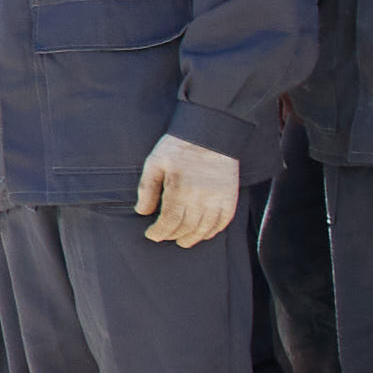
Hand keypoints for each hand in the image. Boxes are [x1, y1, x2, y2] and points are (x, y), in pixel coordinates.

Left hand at [130, 133, 241, 248]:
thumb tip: (142, 212)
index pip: (168, 222)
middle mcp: (200, 198)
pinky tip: (204, 234)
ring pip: (204, 229)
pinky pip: (222, 222)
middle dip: (173, 236)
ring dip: (192, 239)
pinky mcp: (230, 197)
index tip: (152, 234)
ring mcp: (217, 199)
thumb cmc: (180, 145)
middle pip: (185, 228)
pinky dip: (212, 232)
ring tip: (182, 241)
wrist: (211, 131)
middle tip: (165, 236)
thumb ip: (147, 188)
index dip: (158, 232)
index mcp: (179, 189)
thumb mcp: (155, 161)